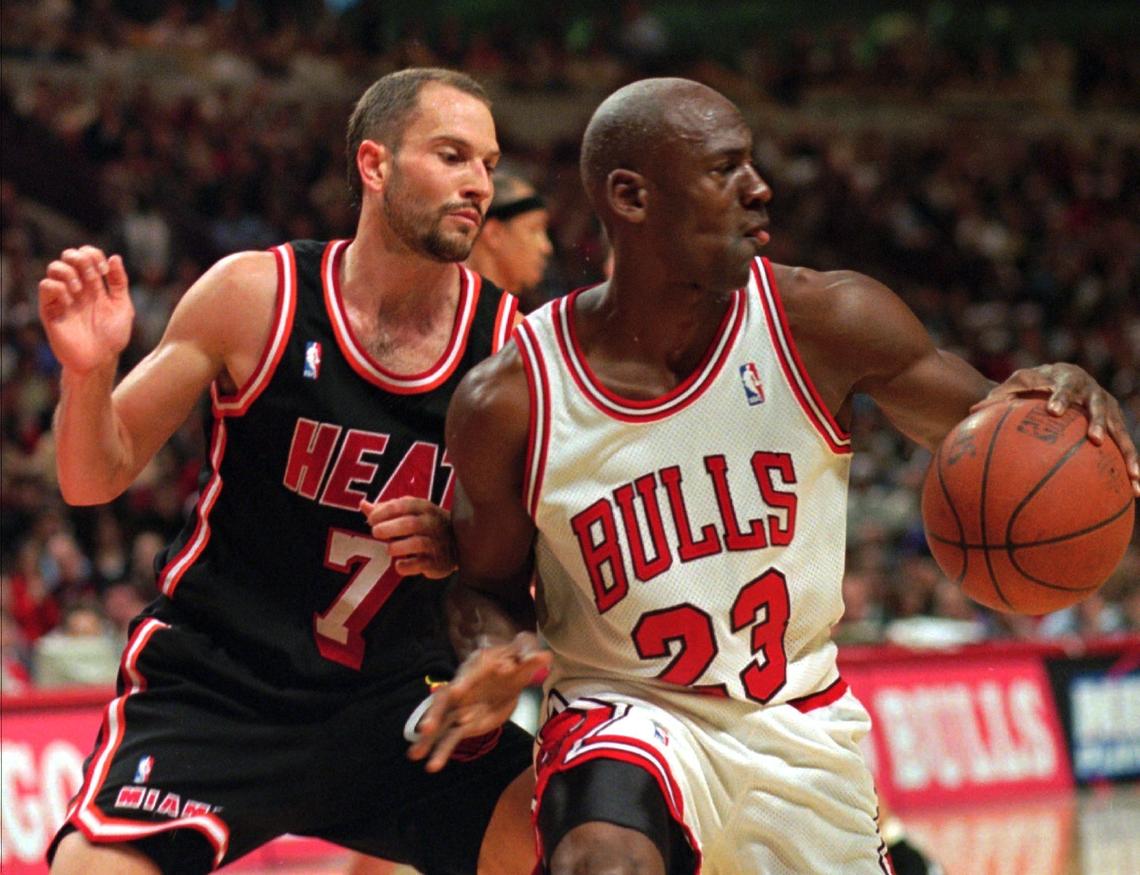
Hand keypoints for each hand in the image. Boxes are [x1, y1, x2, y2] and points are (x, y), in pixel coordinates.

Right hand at [38, 247, 133, 374]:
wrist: (100, 360)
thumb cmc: (112, 336)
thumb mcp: (123, 307)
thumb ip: (119, 282)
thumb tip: (115, 257)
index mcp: (94, 285)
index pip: (87, 256)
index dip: (94, 255)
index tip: (104, 271)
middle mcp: (77, 288)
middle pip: (69, 256)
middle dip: (81, 259)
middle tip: (93, 277)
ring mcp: (62, 297)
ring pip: (54, 267)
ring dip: (69, 272)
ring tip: (80, 290)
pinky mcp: (50, 309)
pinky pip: (46, 286)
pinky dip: (58, 287)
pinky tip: (69, 301)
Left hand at [360, 496, 456, 577]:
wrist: (459, 543)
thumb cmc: (426, 525)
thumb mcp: (411, 512)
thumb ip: (387, 510)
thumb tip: (363, 504)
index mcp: (423, 508)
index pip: (401, 505)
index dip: (383, 512)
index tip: (371, 519)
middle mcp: (431, 523)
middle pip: (409, 524)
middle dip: (388, 528)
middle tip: (375, 532)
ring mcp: (435, 543)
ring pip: (416, 544)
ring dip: (397, 547)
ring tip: (390, 549)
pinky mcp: (436, 562)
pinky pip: (419, 565)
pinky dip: (405, 566)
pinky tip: (398, 564)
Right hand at [407, 632, 550, 771]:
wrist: (511, 669)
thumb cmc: (516, 657)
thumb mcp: (525, 652)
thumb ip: (531, 654)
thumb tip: (542, 655)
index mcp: (477, 666)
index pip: (468, 673)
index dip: (463, 682)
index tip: (457, 691)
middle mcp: (462, 686)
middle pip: (445, 699)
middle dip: (435, 713)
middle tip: (426, 728)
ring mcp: (460, 706)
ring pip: (442, 722)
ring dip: (430, 738)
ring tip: (415, 755)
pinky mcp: (465, 723)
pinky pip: (451, 738)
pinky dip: (441, 750)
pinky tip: (431, 766)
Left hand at [972, 363, 1139, 495]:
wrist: (1059, 375)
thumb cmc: (1032, 383)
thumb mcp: (1015, 385)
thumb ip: (998, 397)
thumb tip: (971, 410)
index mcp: (1068, 378)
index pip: (1064, 387)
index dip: (1061, 398)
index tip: (1053, 411)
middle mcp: (1093, 392)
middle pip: (1099, 406)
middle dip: (1096, 423)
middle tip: (1093, 439)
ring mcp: (1107, 408)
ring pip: (1120, 430)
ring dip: (1128, 452)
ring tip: (1134, 476)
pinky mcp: (1115, 424)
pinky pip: (1124, 447)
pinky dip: (1131, 466)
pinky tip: (1135, 492)